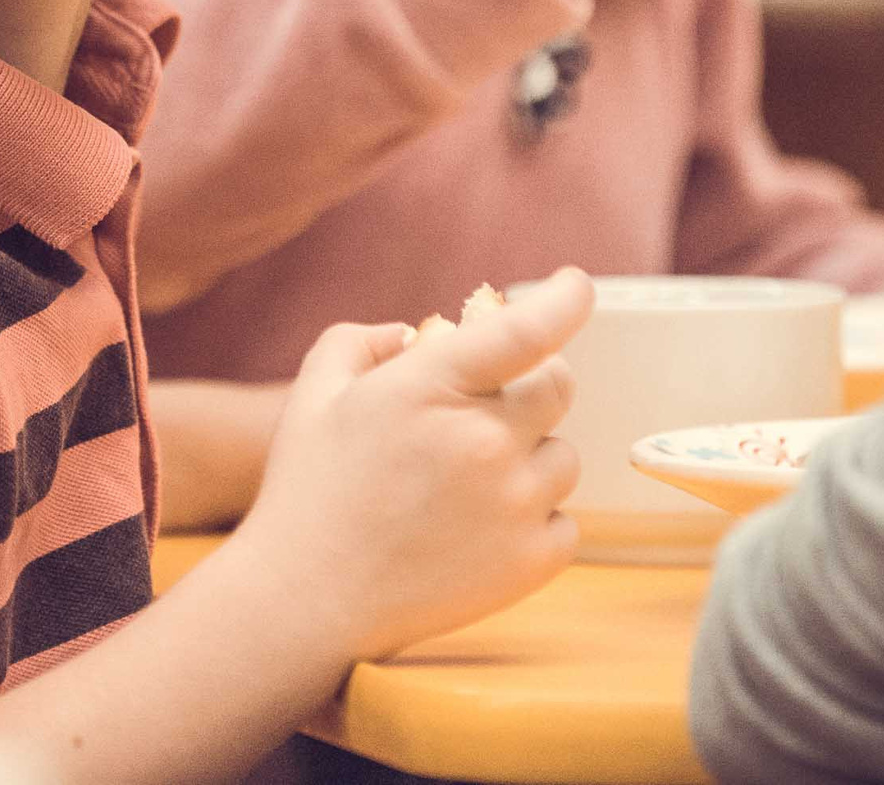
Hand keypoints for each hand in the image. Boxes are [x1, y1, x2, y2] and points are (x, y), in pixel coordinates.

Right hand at [232, 268, 594, 661]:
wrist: (308, 599)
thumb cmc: (307, 491)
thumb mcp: (314, 393)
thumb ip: (361, 340)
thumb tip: (413, 332)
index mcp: (431, 388)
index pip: (526, 329)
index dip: (564, 298)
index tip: (575, 285)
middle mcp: (483, 441)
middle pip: (557, 389)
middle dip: (533, 385)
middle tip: (492, 407)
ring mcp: (512, 505)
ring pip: (563, 456)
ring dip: (530, 457)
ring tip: (471, 483)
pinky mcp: (531, 563)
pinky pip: (565, 521)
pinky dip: (535, 519)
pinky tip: (483, 528)